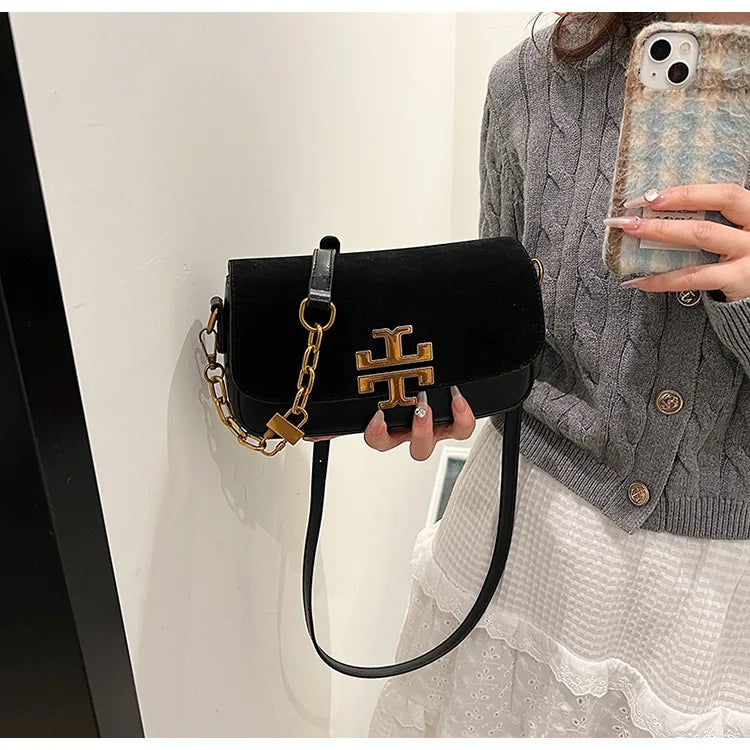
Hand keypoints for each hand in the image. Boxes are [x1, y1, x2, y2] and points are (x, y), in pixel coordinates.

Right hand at [305, 386, 475, 459]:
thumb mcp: (370, 386)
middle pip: (412, 447)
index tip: (377, 418)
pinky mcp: (456, 417)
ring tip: (431, 404)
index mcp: (391, 425)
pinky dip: (463, 416)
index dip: (377, 433)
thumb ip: (342, 411)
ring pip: (437, 441)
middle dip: (414, 431)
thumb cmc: (401, 379)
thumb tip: (314, 428)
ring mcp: (434, 425)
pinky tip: (458, 400)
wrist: (435, 371)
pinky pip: (462, 427)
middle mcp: (412, 429)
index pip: (379, 439)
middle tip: (416, 409)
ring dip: (433, 426)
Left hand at [604, 183, 749, 301]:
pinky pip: (694, 277)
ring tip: (632, 231)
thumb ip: (714, 221)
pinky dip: (663, 280)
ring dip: (662, 230)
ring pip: (702, 235)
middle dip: (673, 204)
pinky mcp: (738, 280)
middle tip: (636, 210)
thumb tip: (665, 211)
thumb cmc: (743, 258)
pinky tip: (641, 281)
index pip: (725, 193)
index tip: (654, 194)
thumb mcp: (737, 232)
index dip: (689, 192)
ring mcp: (748, 254)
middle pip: (716, 206)